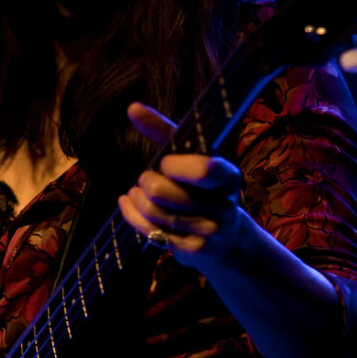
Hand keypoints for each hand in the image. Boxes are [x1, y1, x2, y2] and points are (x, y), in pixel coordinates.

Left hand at [117, 101, 242, 265]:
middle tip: (145, 179)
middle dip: (146, 182)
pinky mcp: (193, 250)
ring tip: (134, 192)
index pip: (204, 169)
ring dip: (136, 199)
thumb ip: (164, 132)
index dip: (175, 166)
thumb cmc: (202, 188)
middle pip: (163, 192)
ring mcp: (209, 230)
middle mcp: (224, 205)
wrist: (227, 240)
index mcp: (228, 176)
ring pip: (153, 213)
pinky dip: (132, 215)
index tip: (166, 163)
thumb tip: (132, 107)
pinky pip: (150, 232)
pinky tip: (128, 205)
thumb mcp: (190, 157)